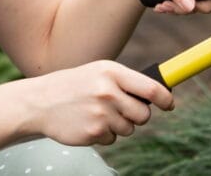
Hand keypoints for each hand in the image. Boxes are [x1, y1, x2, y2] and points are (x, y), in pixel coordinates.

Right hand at [20, 61, 172, 145]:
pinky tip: (88, 122)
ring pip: (129, 129)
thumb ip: (126, 82)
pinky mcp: (93, 132)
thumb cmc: (75, 85)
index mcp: (111, 72)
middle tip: (122, 110)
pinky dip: (104, 134)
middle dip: (137, 116)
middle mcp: (108, 92)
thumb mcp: (99, 72)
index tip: (170, 104)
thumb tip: (158, 95)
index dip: (165, 98)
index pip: (151, 88)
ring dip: (118, 125)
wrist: (40, 102)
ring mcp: (100, 113)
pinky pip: (113, 139)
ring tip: (98, 113)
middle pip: (143, 114)